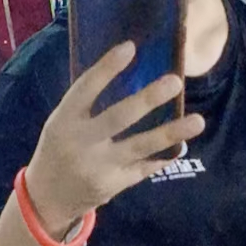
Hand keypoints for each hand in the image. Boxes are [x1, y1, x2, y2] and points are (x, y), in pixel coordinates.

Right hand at [25, 42, 204, 236]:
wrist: (47, 198)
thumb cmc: (60, 148)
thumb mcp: (62, 123)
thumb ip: (88, 105)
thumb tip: (132, 74)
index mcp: (63, 121)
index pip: (85, 89)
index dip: (106, 68)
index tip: (129, 47)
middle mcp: (80, 143)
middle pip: (118, 118)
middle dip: (148, 99)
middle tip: (176, 81)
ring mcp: (98, 167)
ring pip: (139, 146)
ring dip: (170, 133)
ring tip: (198, 121)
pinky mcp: (112, 185)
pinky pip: (144, 168)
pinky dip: (163, 156)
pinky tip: (181, 146)